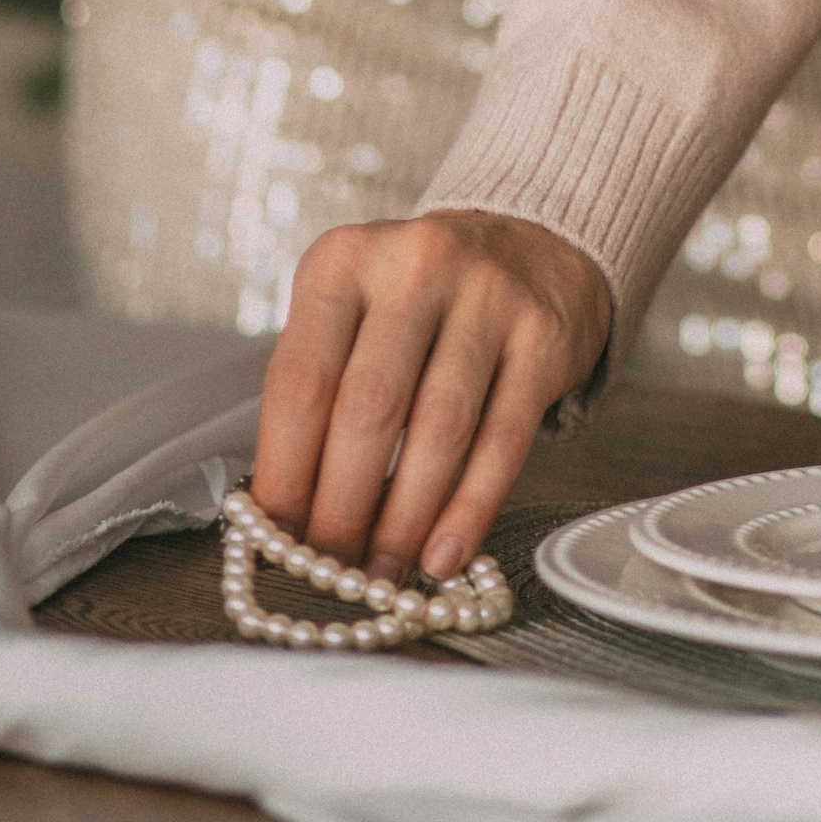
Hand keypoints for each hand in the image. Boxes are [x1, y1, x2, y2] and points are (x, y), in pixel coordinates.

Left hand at [251, 211, 612, 580]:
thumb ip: (320, 390)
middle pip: (368, 409)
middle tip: (330, 570)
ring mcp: (489, 295)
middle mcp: (416, 265)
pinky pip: (504, 439)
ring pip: (439, 430)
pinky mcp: (544, 336)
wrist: (533, 244)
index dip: (284, 472)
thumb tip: (287, 515)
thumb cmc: (419, 301)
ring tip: (383, 576)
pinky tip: (445, 555)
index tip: (276, 537)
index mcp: (344, 260)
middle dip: (343, 508)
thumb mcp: (353, 311)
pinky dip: (470, 509)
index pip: (300, 381)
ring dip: (405, 520)